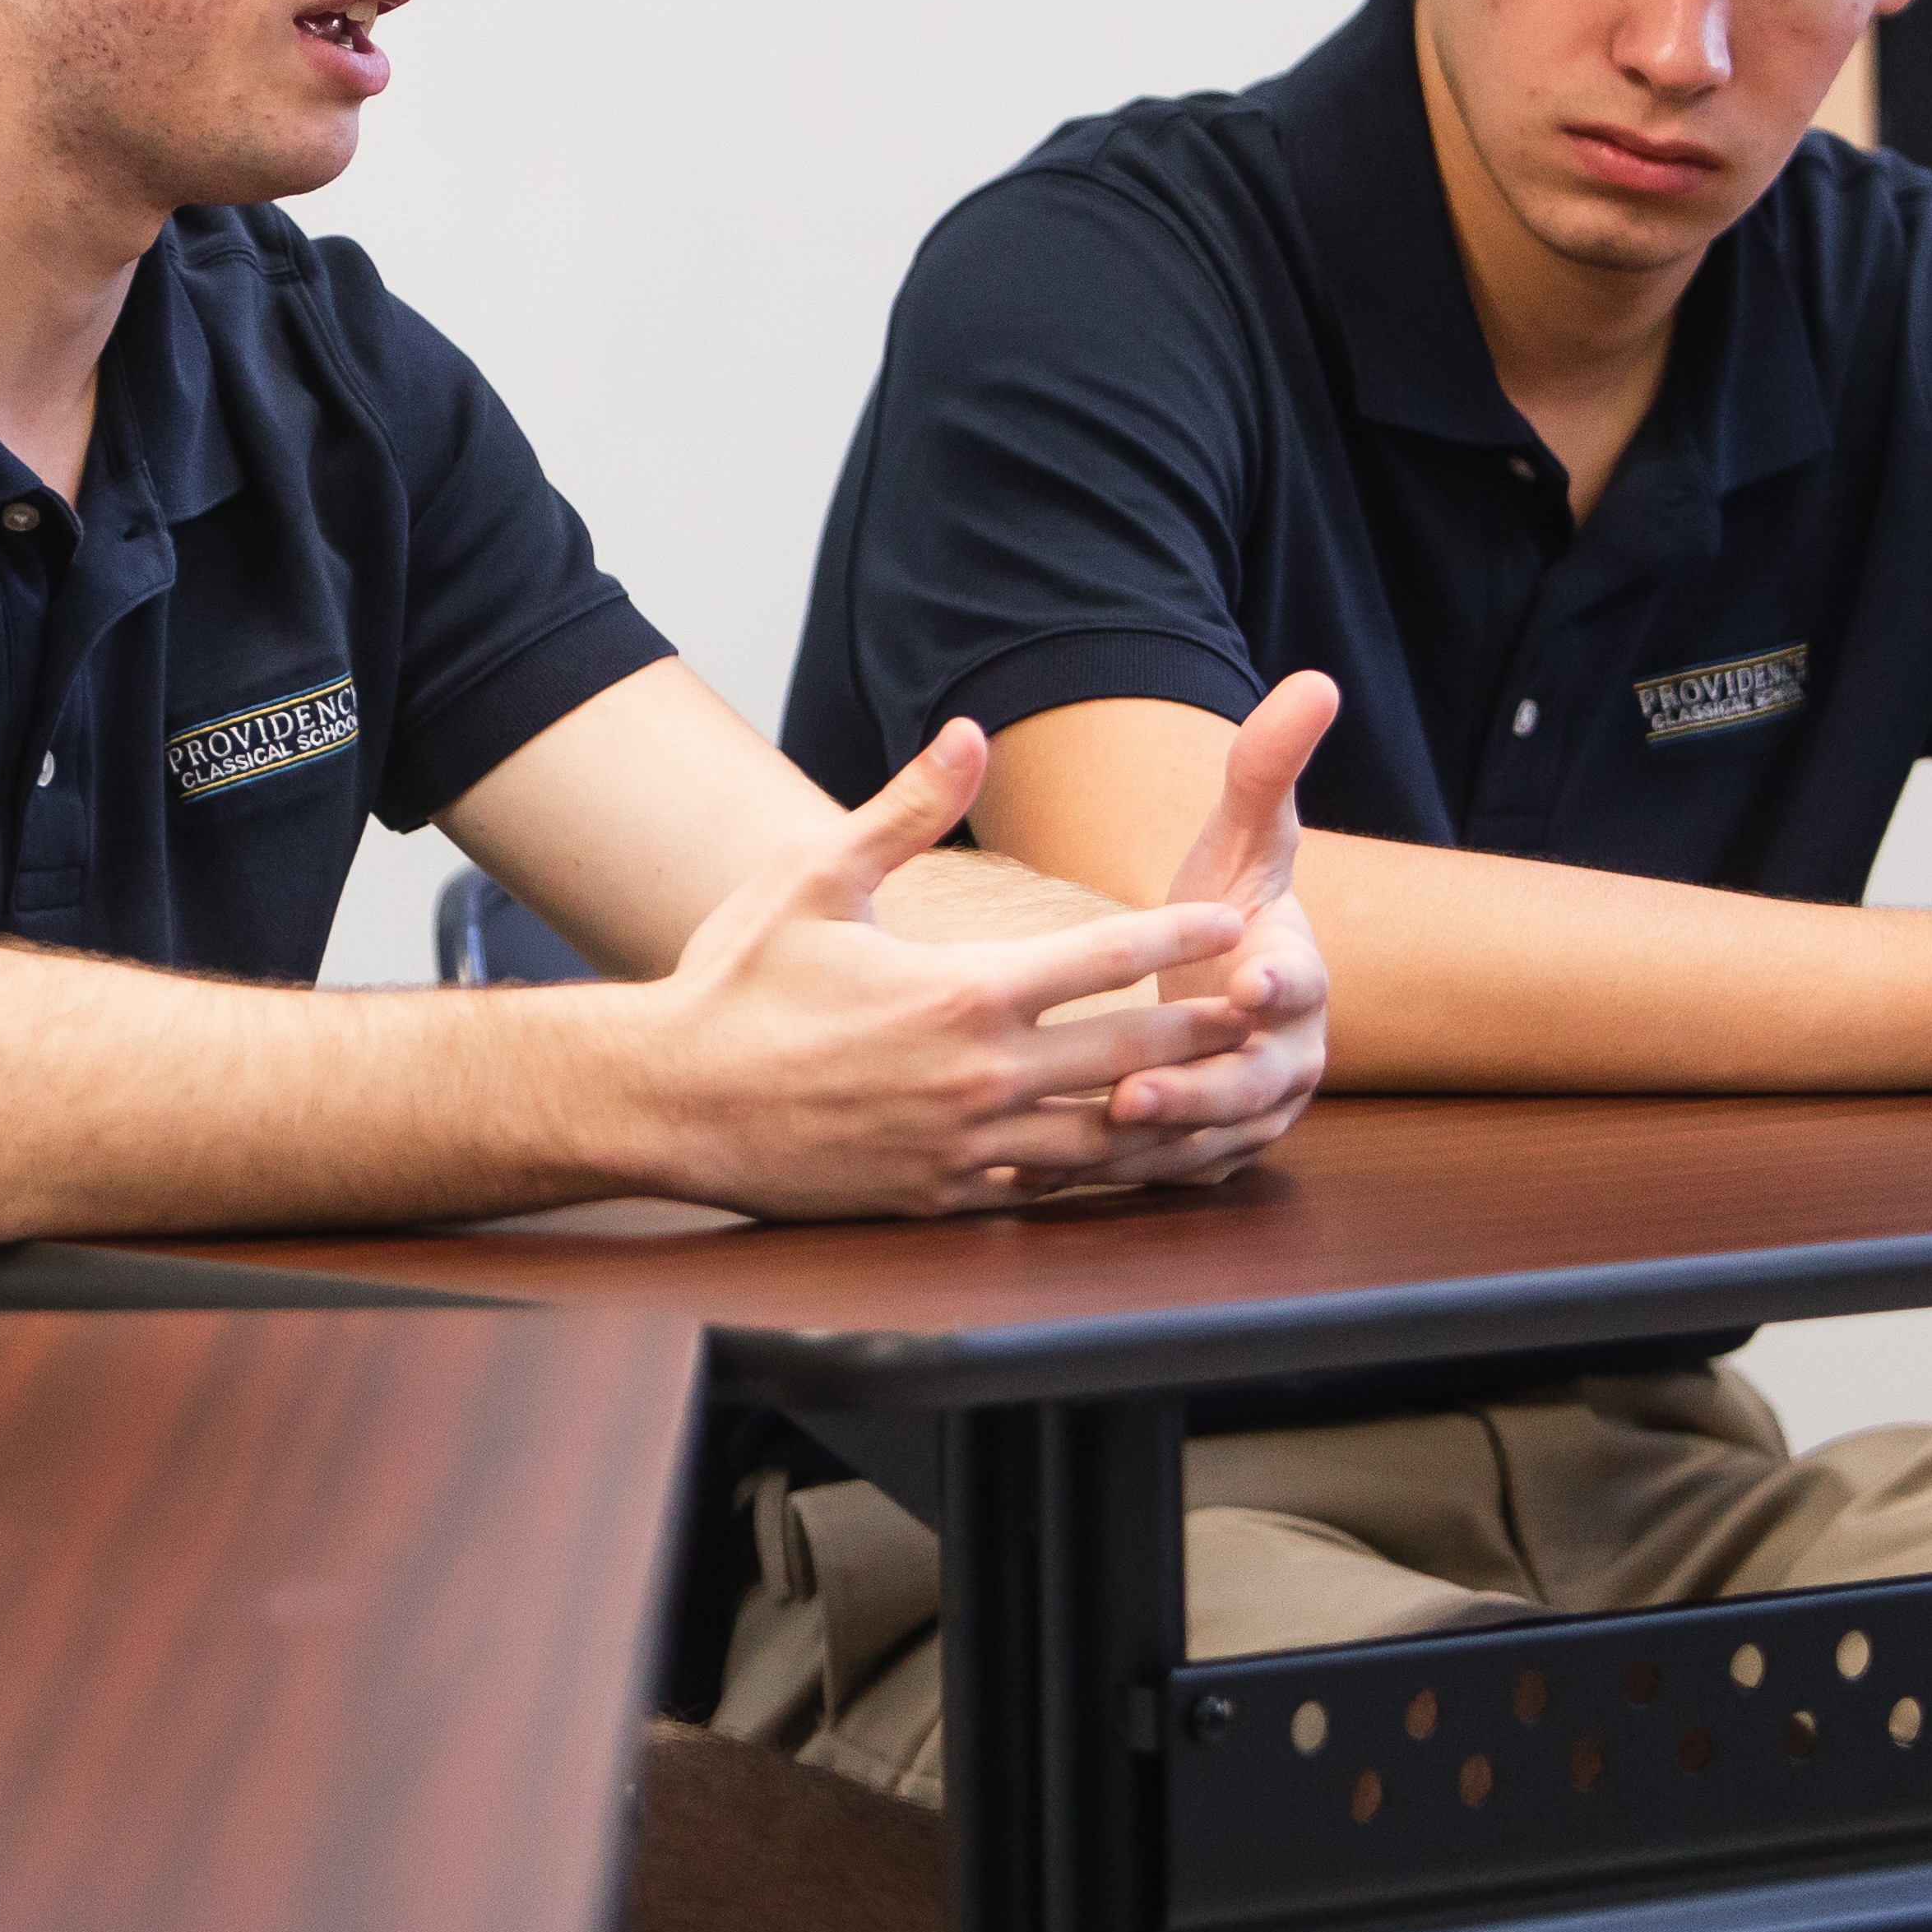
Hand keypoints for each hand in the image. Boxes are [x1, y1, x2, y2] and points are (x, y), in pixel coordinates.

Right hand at [639, 718, 1255, 1217]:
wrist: (667, 1102)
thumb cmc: (732, 982)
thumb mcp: (812, 877)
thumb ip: (905, 809)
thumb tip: (967, 734)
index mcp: (960, 991)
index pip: (1103, 957)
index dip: (1177, 938)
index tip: (1230, 922)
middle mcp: (978, 1075)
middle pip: (1130, 1052)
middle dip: (1204, 1028)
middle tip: (1264, 1010)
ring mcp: (964, 1146)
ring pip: (1102, 1137)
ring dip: (1169, 1112)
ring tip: (1224, 1094)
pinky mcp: (940, 1197)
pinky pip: (1045, 1189)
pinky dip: (1098, 1176)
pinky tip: (1130, 1161)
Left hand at [1083, 672, 1341, 1185]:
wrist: (1224, 983)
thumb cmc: (1228, 906)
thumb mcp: (1247, 837)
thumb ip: (1270, 766)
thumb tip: (1315, 682)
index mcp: (1297, 979)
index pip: (1298, 985)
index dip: (1277, 987)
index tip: (1248, 984)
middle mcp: (1285, 1057)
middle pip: (1251, 1086)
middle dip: (1197, 1091)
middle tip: (1135, 1090)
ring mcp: (1248, 1115)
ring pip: (1204, 1141)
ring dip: (1149, 1147)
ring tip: (1084, 1138)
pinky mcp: (1204, 1154)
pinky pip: (1163, 1172)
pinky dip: (1112, 1177)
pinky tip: (1040, 1174)